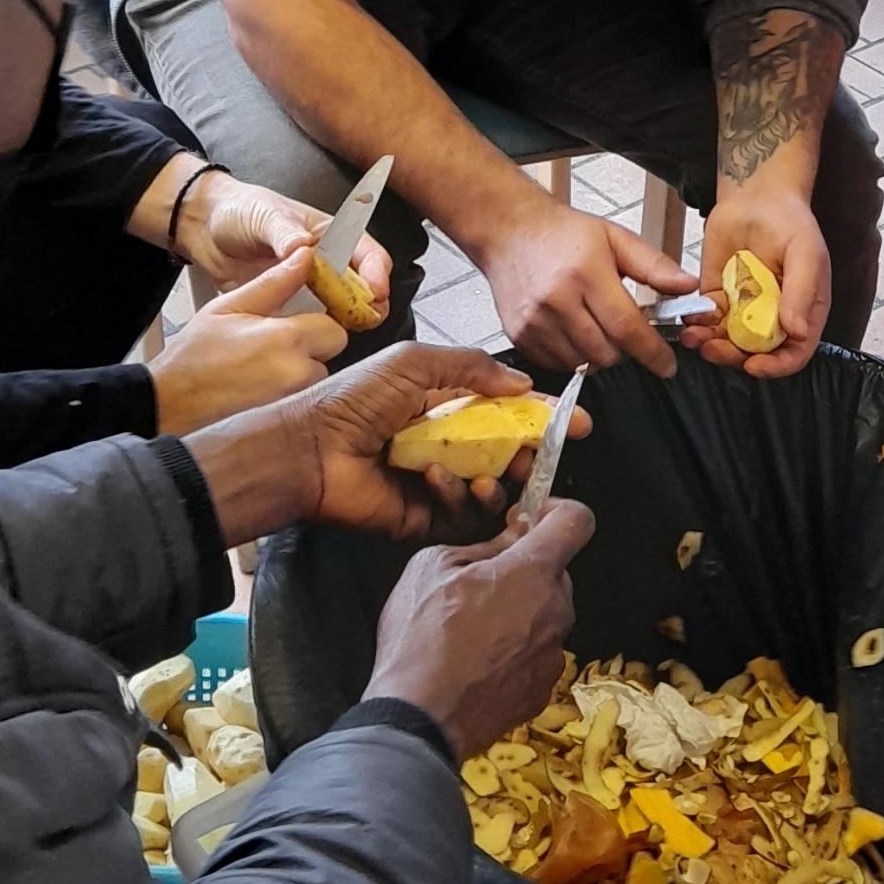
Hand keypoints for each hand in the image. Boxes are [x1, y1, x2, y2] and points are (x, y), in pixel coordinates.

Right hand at [147, 249, 344, 433]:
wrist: (173, 401)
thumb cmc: (195, 356)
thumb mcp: (230, 306)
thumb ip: (274, 282)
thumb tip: (304, 257)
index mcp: (285, 341)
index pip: (334, 324)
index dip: (316, 315)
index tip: (298, 311)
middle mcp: (297, 373)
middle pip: (331, 349)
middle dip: (313, 339)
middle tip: (277, 335)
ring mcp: (293, 397)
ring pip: (319, 369)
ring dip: (302, 361)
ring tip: (264, 357)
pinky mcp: (287, 412)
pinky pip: (304, 389)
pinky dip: (291, 381)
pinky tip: (263, 375)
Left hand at [176, 170, 393, 320]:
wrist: (204, 229)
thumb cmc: (239, 211)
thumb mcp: (263, 214)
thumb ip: (283, 231)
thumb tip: (302, 246)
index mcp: (329, 234)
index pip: (366, 251)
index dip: (376, 271)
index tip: (375, 289)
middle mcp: (325, 262)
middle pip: (361, 286)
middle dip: (370, 303)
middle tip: (366, 318)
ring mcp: (308, 287)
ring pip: (340, 308)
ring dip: (347, 321)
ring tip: (344, 332)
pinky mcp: (289, 307)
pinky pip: (309, 323)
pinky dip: (315, 333)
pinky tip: (312, 339)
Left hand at [185, 344, 578, 547]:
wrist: (308, 450)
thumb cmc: (354, 401)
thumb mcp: (414, 363)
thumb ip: (472, 367)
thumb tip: (522, 383)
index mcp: (444, 405)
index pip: (506, 410)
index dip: (541, 416)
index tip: (575, 423)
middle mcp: (446, 445)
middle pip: (508, 454)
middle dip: (531, 454)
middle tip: (539, 455)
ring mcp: (437, 483)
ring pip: (493, 489)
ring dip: (500, 479)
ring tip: (493, 472)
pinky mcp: (425, 519)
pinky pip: (462, 517)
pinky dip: (460, 498)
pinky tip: (438, 479)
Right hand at [368, 502, 593, 760]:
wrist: (420, 718)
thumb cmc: (421, 636)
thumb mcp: (432, 566)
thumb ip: (484, 545)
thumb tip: (513, 538)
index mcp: (533, 571)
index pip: (577, 521)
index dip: (559, 511)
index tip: (535, 518)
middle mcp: (556, 610)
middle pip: (556, 573)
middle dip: (527, 570)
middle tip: (481, 583)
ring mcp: (554, 654)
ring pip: (546, 615)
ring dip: (521, 613)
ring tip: (473, 630)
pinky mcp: (543, 689)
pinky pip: (537, 654)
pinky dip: (516, 651)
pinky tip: (479, 663)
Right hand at [479, 194, 696, 376]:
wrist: (510, 230)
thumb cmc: (563, 234)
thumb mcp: (615, 238)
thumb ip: (654, 265)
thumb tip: (688, 286)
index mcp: (586, 273)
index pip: (626, 326)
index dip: (652, 351)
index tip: (667, 365)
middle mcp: (557, 300)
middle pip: (606, 351)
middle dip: (625, 350)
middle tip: (625, 330)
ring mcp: (535, 321)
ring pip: (582, 363)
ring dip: (599, 355)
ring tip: (597, 326)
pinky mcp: (519, 335)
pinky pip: (557, 364)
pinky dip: (573, 357)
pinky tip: (574, 331)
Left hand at [695, 182, 829, 378]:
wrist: (757, 196)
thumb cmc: (791, 223)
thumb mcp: (806, 255)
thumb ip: (803, 294)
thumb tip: (797, 332)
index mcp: (802, 314)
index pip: (793, 354)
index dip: (776, 366)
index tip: (754, 366)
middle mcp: (772, 318)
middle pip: (755, 353)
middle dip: (734, 357)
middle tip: (716, 350)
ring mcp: (744, 310)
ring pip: (727, 341)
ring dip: (711, 344)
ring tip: (696, 338)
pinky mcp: (718, 297)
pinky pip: (707, 320)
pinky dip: (698, 324)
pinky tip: (691, 319)